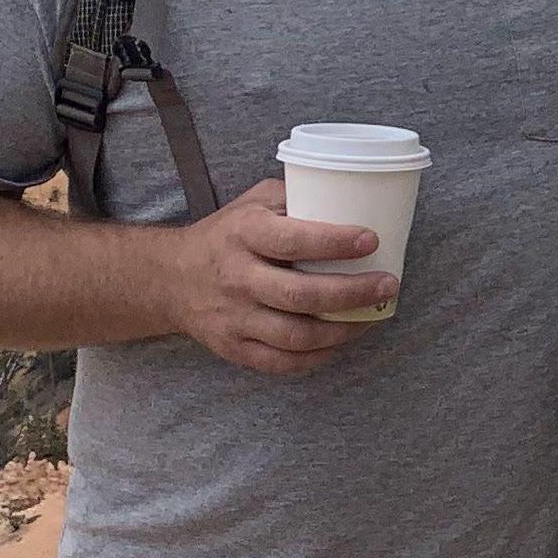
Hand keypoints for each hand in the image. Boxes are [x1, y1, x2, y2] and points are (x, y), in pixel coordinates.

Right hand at [168, 178, 398, 375]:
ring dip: (342, 330)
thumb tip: (355, 194)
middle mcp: (237, 278)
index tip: (372, 241)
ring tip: (372, 315)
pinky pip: (282, 362)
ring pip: (296, 336)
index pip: (294, 241)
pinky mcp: (234, 348)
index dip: (336, 242)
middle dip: (352, 293)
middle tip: (388, 285)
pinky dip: (318, 357)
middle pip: (301, 295)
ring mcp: (234, 318)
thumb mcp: (254, 202)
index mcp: (244, 235)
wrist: (169, 278)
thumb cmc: (227, 234)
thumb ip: (297, 196)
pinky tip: (341, 341)